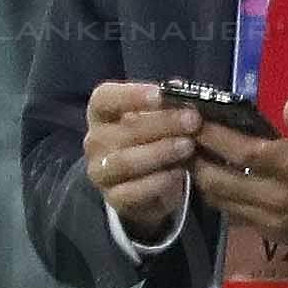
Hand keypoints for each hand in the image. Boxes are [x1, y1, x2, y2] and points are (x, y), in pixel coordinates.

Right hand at [84, 79, 198, 242]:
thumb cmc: (151, 140)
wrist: (147, 185)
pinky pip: (132, 191)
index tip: (160, 94)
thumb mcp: (157, 118)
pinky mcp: (112, 198)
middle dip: (161, 125)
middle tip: (193, 121)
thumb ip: (166, 104)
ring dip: (160, 153)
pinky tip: (178, 173)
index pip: (105, 99)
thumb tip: (181, 89)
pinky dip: (157, 182)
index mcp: (101, 113)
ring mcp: (100, 171)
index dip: (131, 95)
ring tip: (188, 146)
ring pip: (126, 161)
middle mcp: (95, 141)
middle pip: (123, 131)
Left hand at [209, 94, 287, 258]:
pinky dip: (221, 199)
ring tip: (197, 160)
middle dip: (196, 160)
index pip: (238, 150)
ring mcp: (273, 219)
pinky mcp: (276, 233)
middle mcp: (274, 196)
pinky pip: (236, 216)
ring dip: (204, 181)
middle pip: (217, 181)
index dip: (211, 135)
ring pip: (222, 202)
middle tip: (185, 139)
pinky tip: (221, 183)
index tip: (193, 119)